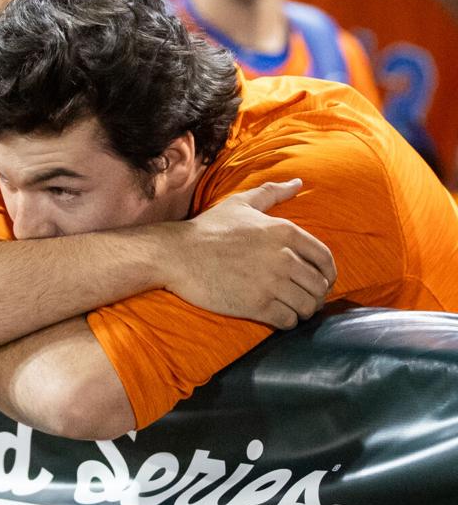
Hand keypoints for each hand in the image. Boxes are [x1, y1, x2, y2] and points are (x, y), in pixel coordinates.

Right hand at [164, 179, 336, 329]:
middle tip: (305, 298)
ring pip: (307, 306)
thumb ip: (272, 192)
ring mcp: (270, 282)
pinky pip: (288, 320)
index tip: (320, 281)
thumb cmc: (207, 228)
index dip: (328, 274)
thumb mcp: (241, 203)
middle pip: (319, 285)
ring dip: (304, 311)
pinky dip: (287, 322)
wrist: (177, 255)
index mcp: (284, 231)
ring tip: (293, 309)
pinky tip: (278, 317)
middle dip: (317, 295)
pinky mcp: (256, 305)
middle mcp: (283, 257)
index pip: (325, 259)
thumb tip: (298, 182)